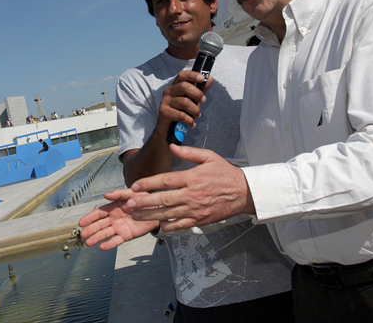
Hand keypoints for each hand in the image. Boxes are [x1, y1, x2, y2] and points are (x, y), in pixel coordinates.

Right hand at [78, 191, 158, 250]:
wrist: (157, 209)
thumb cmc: (144, 199)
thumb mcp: (131, 193)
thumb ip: (119, 194)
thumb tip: (106, 194)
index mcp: (113, 207)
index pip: (98, 213)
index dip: (89, 217)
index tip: (81, 223)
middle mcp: (114, 218)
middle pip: (99, 225)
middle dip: (91, 229)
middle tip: (83, 234)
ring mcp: (119, 227)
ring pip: (106, 234)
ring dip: (97, 238)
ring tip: (89, 243)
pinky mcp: (127, 235)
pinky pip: (117, 240)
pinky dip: (110, 244)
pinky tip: (102, 247)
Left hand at [126, 144, 254, 231]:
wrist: (244, 192)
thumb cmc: (225, 173)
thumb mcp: (209, 157)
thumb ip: (189, 152)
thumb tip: (172, 146)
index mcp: (192, 178)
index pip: (166, 180)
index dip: (148, 183)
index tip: (135, 186)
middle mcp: (192, 194)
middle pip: (164, 199)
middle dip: (144, 202)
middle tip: (128, 203)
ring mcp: (195, 209)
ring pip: (169, 214)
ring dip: (150, 215)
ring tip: (135, 215)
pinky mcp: (200, 219)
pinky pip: (181, 225)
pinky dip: (169, 226)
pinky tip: (157, 226)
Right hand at [155, 71, 213, 135]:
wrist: (167, 130)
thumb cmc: (180, 112)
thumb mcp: (192, 100)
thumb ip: (200, 90)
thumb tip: (209, 78)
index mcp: (175, 86)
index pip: (182, 75)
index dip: (192, 75)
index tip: (202, 78)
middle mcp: (168, 92)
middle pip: (184, 86)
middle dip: (197, 94)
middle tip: (203, 101)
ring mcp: (165, 101)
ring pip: (184, 102)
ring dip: (195, 110)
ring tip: (197, 116)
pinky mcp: (163, 112)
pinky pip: (180, 115)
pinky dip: (189, 121)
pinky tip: (191, 124)